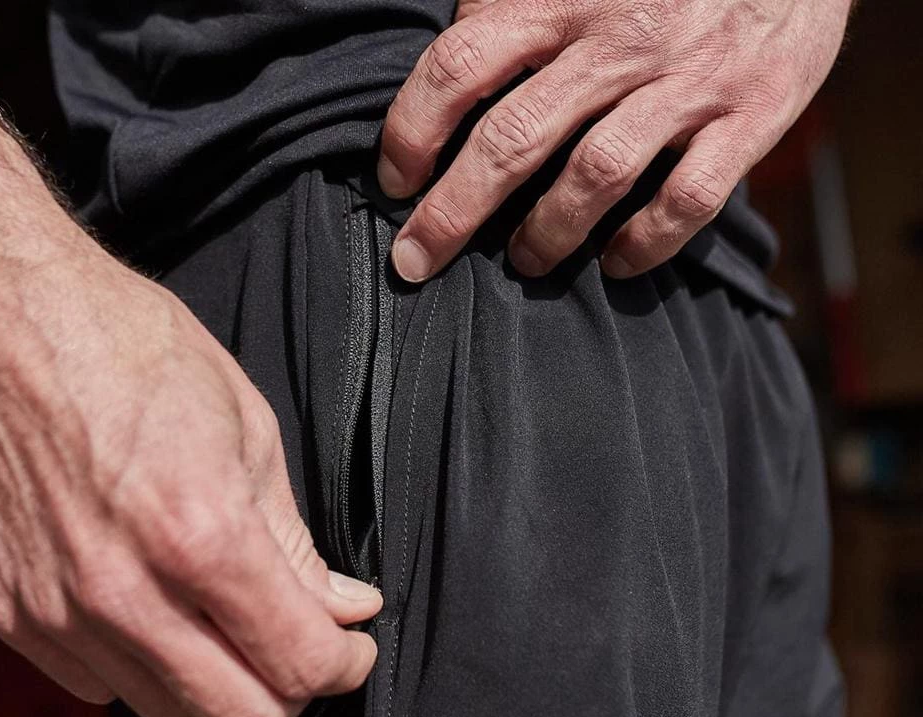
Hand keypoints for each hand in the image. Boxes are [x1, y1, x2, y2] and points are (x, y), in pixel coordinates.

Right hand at [0, 233, 380, 716]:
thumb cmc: (123, 347)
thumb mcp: (247, 428)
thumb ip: (295, 542)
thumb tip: (342, 606)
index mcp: (200, 534)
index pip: (299, 662)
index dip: (344, 666)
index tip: (349, 649)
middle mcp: (125, 591)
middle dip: (290, 691)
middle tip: (299, 644)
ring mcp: (59, 610)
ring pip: (170, 712)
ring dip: (216, 681)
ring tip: (224, 620)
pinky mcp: (10, 613)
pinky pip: (100, 687)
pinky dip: (145, 668)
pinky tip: (157, 612)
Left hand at [378, 0, 851, 280]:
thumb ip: (519, 4)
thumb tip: (452, 57)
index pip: (463, 62)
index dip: (414, 128)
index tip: (394, 180)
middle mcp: (620, 38)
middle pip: (513, 136)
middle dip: (452, 211)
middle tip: (416, 261)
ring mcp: (687, 81)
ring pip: (596, 173)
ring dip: (546, 232)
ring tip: (523, 260)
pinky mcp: (749, 117)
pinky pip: (689, 199)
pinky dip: (647, 243)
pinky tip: (617, 264)